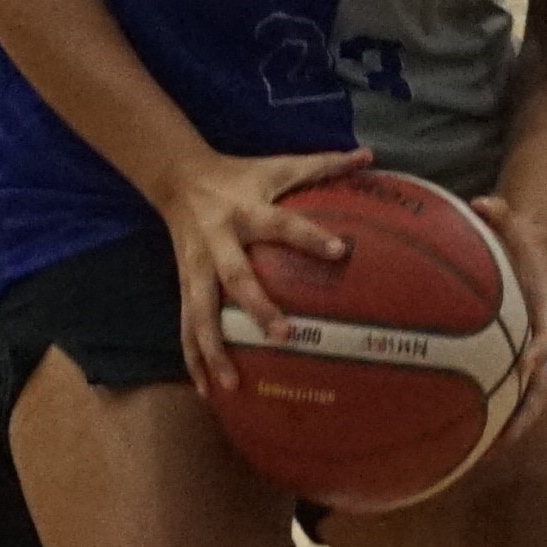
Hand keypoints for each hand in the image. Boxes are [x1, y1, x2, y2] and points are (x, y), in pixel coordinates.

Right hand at [153, 144, 371, 393]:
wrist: (178, 178)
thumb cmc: (240, 176)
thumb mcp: (278, 166)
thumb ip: (322, 165)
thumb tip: (369, 155)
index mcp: (247, 210)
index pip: (284, 223)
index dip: (310, 236)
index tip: (341, 251)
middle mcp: (219, 241)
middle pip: (236, 277)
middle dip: (256, 307)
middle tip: (283, 335)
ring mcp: (196, 268)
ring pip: (200, 313)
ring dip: (213, 351)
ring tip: (231, 386)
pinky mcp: (183, 285)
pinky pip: (186, 327)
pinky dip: (194, 359)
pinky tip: (208, 391)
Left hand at [462, 185, 546, 445]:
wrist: (526, 256)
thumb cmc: (512, 241)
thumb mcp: (509, 220)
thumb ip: (499, 211)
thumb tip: (483, 202)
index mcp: (542, 310)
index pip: (546, 335)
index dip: (538, 351)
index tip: (527, 364)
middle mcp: (538, 342)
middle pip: (538, 386)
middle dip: (524, 414)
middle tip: (504, 437)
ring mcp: (524, 360)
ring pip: (521, 403)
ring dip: (505, 430)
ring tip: (478, 458)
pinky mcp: (505, 368)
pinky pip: (497, 398)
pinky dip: (481, 420)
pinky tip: (450, 440)